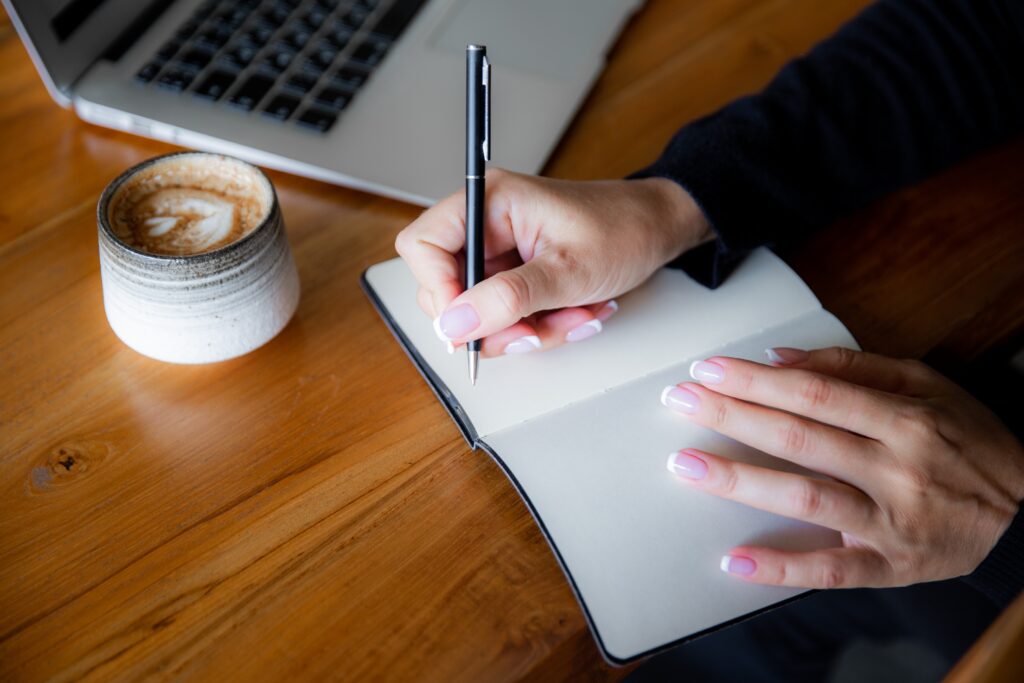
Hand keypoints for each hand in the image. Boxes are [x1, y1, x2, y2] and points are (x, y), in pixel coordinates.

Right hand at [394, 169, 710, 356]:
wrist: (660, 230)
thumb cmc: (624, 230)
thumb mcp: (568, 271)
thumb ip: (508, 298)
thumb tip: (454, 322)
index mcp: (490, 201)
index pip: (422, 245)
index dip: (438, 289)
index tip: (469, 324)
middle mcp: (486, 224)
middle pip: (446, 287)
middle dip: (492, 321)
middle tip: (533, 330)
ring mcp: (499, 252)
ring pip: (477, 312)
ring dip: (523, 328)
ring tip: (571, 316)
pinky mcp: (514, 274)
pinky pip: (504, 316)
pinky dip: (536, 326)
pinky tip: (572, 314)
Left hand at [661, 347, 1023, 588]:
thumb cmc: (969, 441)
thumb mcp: (927, 384)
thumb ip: (853, 367)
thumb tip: (780, 358)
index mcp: (906, 419)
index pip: (815, 393)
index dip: (756, 381)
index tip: (707, 369)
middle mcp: (898, 468)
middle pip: (800, 438)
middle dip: (733, 417)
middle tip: (681, 402)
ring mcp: (893, 521)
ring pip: (807, 498)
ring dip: (741, 482)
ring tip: (688, 466)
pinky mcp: (891, 565)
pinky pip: (831, 570)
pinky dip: (782, 568)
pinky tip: (735, 562)